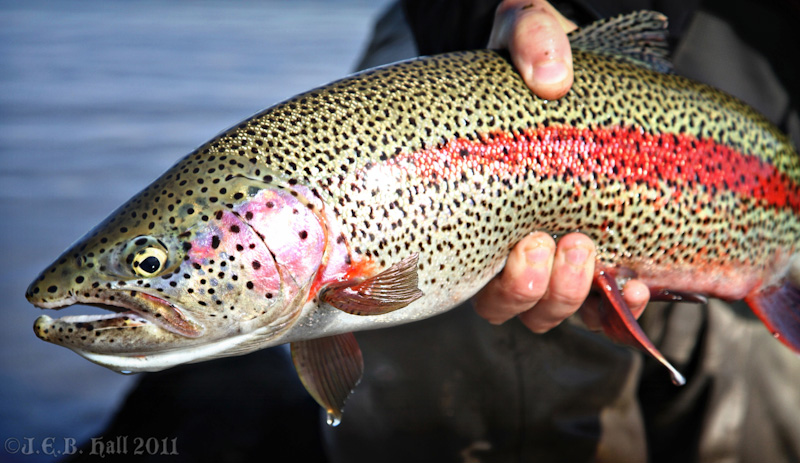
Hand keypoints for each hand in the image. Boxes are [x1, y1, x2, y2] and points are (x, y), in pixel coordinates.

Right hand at [474, 0, 650, 332]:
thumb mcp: (526, 30)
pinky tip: (638, 284)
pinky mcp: (607, 245)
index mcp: (486, 206)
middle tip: (556, 243)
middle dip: (537, 290)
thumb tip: (551, 79)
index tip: (529, 244)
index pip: (479, 277)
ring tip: (594, 255)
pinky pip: (607, 306)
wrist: (575, 61)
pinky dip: (621, 309)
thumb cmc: (536, 55)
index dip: (505, 285)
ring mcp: (561, 248)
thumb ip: (530, 39)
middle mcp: (516, 238)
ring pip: (555, 311)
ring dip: (573, 297)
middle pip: (515, 304)